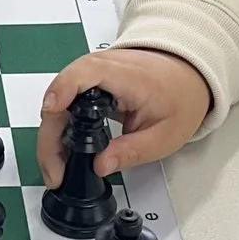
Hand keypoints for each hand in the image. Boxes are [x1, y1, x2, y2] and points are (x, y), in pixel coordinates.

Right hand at [36, 49, 213, 185]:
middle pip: (60, 95)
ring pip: (56, 101)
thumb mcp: (166, 135)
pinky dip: (58, 128)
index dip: (62, 91)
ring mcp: (91, 73)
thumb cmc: (180, 97)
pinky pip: (64, 103)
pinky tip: (62, 152)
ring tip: (56, 168)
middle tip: (54, 171)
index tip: (51, 112)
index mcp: (126, 76)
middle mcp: (102, 68)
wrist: (188, 76)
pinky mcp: (87, 82)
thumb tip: (100, 166)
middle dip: (50, 136)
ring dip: (51, 135)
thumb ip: (132, 151)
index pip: (83, 74)